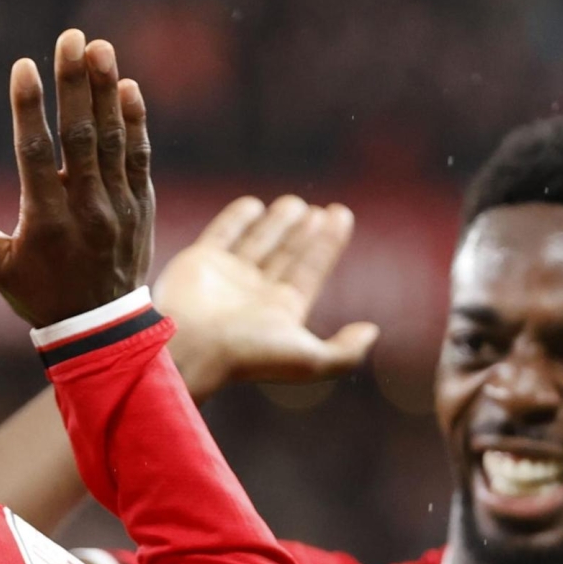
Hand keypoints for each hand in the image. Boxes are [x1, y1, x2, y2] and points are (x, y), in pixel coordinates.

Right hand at [0, 29, 153, 327]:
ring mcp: (118, 206)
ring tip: (100, 48)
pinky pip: (139, 158)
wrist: (102, 330)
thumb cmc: (41, 297)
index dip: (29, 108)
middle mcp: (86, 208)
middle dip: (74, 84)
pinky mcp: (141, 207)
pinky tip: (129, 89)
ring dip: (106, 91)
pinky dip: (135, 123)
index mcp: (46, 221)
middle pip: (79, 136)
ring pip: (112, 140)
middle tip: (71, 38)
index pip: (35, 154)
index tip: (24, 67)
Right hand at [156, 195, 378, 397]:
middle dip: (305, 233)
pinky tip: (253, 205)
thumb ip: (344, 352)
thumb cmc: (247, 354)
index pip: (310, 270)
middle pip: (287, 255)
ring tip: (295, 204)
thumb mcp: (308, 359)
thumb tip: (372, 332)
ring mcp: (227, 277)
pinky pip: (222, 233)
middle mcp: (255, 294)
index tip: (341, 214)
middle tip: (319, 212)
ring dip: (278, 224)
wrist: (189, 346)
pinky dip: (237, 219)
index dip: (328, 244)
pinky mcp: (200, 261)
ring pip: (258, 243)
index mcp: (281, 312)